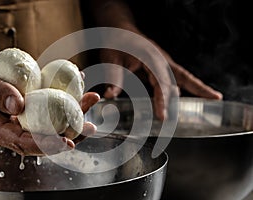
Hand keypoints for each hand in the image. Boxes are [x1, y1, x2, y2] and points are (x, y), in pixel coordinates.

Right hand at [0, 50, 99, 155]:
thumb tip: (19, 105)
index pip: (21, 142)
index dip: (45, 144)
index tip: (66, 142)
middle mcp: (8, 125)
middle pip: (42, 134)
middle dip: (69, 131)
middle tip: (90, 125)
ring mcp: (18, 115)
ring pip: (48, 119)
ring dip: (72, 112)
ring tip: (91, 99)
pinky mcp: (25, 104)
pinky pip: (45, 103)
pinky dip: (63, 95)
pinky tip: (77, 85)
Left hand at [101, 36, 221, 119]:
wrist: (120, 29)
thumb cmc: (115, 43)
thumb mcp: (110, 59)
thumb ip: (113, 77)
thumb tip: (110, 95)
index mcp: (149, 56)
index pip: (160, 82)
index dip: (162, 100)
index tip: (163, 117)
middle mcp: (161, 59)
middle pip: (177, 81)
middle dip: (183, 99)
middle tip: (191, 117)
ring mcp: (165, 61)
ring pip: (184, 77)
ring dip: (197, 89)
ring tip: (213, 101)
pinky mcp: (164, 65)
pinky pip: (181, 76)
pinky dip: (193, 85)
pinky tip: (202, 94)